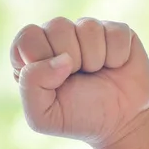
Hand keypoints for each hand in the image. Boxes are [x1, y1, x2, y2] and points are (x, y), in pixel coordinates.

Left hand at [10, 17, 148, 146]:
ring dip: (94, 59)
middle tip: (77, 78)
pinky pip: (116, 33)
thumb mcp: (42, 116)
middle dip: (71, 59)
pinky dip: (117, 56)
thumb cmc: (77, 118)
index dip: (41, 57)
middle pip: (57, 26)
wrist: (121, 122)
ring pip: (88, 27)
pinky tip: (114, 66)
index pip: (27, 37)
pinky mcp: (115, 30)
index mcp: (31, 54)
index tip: (54, 80)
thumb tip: (61, 58)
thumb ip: (31, 84)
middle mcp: (56, 37)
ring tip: (95, 73)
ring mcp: (86, 31)